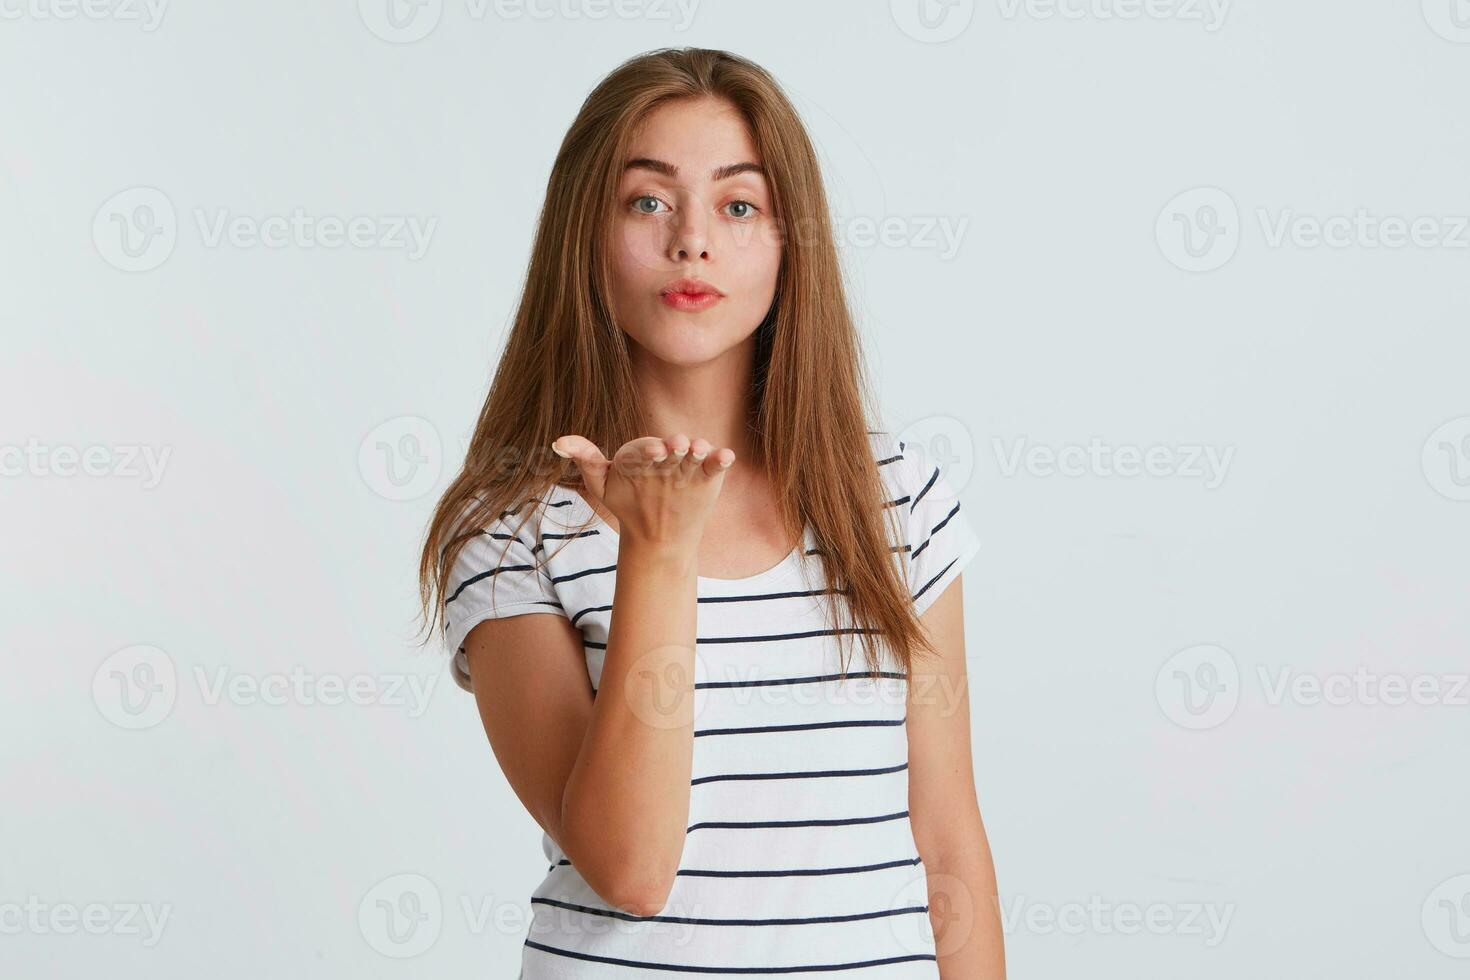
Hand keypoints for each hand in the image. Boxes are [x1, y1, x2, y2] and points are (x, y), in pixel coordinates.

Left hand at [550, 434, 734, 550]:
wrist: (655, 535)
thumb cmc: (627, 503)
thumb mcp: (603, 484)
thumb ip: (585, 460)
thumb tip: (556, 441)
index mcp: (643, 453)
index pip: (645, 448)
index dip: (648, 449)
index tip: (651, 452)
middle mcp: (667, 454)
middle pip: (673, 446)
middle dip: (675, 444)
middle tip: (676, 446)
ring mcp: (688, 464)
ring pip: (695, 452)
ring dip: (699, 448)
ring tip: (699, 449)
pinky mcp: (708, 476)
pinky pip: (715, 465)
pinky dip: (721, 458)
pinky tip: (725, 457)